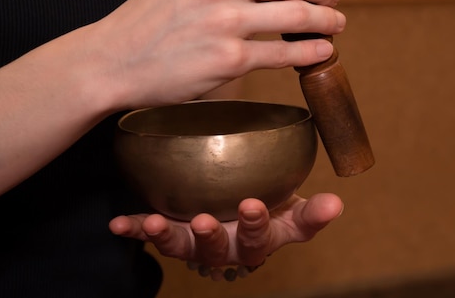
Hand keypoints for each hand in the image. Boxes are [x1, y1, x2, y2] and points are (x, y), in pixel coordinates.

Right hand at [96, 0, 345, 109]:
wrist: (111, 59)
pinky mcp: (229, 59)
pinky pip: (284, 53)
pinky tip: (320, 52)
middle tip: (333, 2)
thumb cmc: (150, 20)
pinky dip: (311, 52)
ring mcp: (227, 21)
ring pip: (300, 16)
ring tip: (336, 25)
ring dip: (328, 22)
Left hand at [108, 193, 342, 277]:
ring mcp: (196, 241)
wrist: (242, 214)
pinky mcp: (174, 231)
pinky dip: (135, 229)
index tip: (253, 205)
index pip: (259, 239)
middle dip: (210, 238)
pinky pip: (152, 233)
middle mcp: (224, 247)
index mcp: (256, 242)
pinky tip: (117, 225)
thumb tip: (337, 205)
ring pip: (181, 246)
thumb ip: (311, 214)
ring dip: (166, 237)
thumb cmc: (273, 212)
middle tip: (205, 222)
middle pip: (216, 250)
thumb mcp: (293, 213)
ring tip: (155, 224)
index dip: (256, 226)